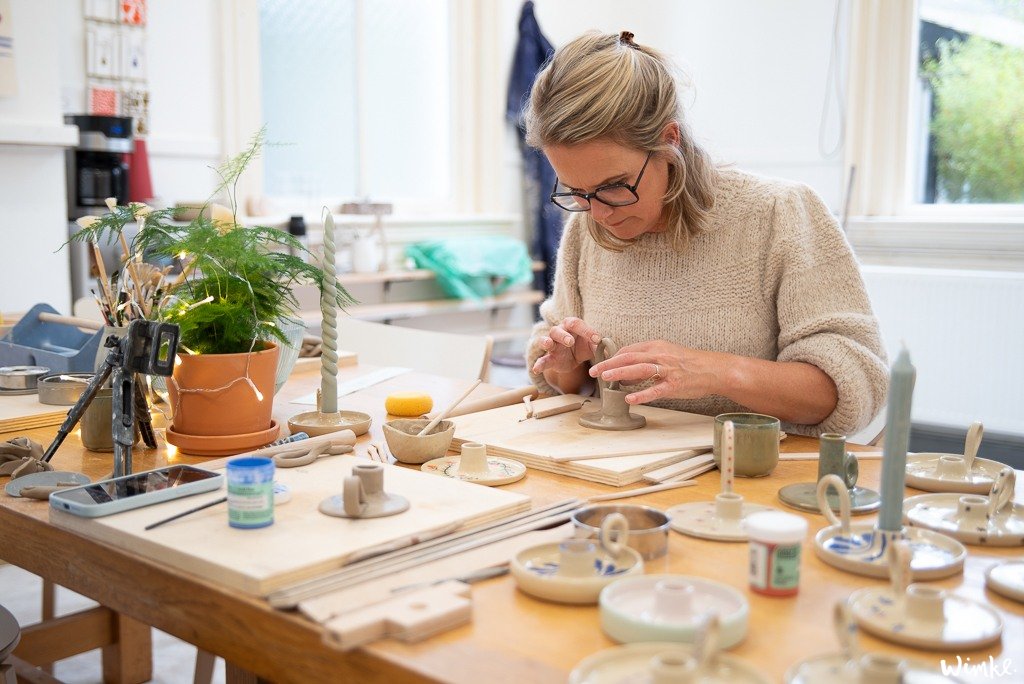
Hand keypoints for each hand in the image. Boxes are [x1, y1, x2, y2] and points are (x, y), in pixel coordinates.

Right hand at [531, 317, 602, 374]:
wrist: (573, 358)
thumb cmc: (583, 346)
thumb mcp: (592, 345)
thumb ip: (599, 347)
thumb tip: (611, 353)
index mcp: (571, 326)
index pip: (577, 324)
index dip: (586, 331)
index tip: (597, 339)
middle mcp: (559, 332)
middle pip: (558, 330)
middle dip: (563, 335)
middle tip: (570, 342)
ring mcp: (552, 345)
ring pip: (546, 340)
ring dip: (547, 342)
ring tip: (549, 345)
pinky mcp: (549, 358)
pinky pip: (542, 360)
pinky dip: (538, 364)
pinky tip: (536, 369)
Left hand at [588, 340, 726, 404]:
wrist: (714, 369)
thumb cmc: (689, 363)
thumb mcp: (667, 353)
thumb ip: (648, 359)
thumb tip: (627, 369)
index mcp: (657, 346)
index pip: (629, 350)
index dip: (613, 357)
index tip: (601, 364)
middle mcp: (660, 355)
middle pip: (629, 357)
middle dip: (609, 364)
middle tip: (594, 371)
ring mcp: (668, 370)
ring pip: (640, 369)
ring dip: (620, 373)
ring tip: (605, 378)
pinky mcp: (675, 385)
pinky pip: (655, 390)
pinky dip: (642, 394)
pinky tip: (630, 398)